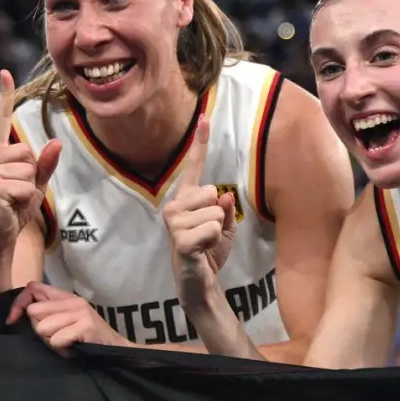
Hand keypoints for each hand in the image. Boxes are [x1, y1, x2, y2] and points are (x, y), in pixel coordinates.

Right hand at [0, 70, 60, 253]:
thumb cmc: (14, 210)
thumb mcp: (34, 185)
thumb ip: (45, 165)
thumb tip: (57, 143)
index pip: (1, 120)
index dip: (4, 96)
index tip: (6, 73)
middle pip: (28, 151)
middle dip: (31, 175)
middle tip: (16, 193)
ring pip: (28, 169)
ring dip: (29, 189)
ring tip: (13, 201)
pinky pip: (25, 186)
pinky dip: (26, 200)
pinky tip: (11, 207)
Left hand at [6, 282, 132, 356]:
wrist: (115, 350)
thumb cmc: (86, 339)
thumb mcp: (65, 320)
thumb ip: (46, 312)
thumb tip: (22, 311)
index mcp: (66, 296)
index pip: (32, 288)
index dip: (19, 304)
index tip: (12, 320)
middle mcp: (73, 300)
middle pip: (34, 312)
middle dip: (40, 330)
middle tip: (57, 336)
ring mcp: (80, 312)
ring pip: (43, 328)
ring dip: (52, 341)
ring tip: (66, 343)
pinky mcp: (85, 326)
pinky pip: (56, 339)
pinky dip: (62, 349)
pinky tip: (73, 348)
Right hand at [161, 115, 235, 294]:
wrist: (200, 282)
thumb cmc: (209, 252)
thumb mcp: (224, 227)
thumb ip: (225, 209)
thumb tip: (223, 197)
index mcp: (186, 200)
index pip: (194, 168)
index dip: (200, 143)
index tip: (204, 118)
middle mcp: (175, 206)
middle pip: (212, 192)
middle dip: (219, 214)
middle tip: (208, 234)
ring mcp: (174, 223)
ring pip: (215, 212)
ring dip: (218, 230)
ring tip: (205, 244)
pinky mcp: (180, 240)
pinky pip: (212, 229)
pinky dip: (215, 241)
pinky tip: (203, 251)